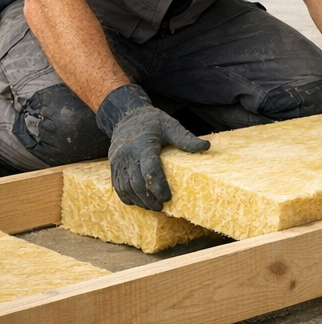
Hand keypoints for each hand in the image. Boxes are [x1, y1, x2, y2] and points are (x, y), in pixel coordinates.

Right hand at [96, 84, 209, 209]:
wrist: (126, 116)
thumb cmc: (152, 122)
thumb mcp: (171, 126)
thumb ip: (186, 138)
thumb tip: (206, 146)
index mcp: (142, 145)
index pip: (149, 170)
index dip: (158, 186)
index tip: (167, 197)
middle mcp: (127, 155)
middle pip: (136, 183)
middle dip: (149, 198)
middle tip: (161, 206)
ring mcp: (117, 162)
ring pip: (125, 187)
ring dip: (138, 200)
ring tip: (152, 206)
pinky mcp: (113, 166)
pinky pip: (117, 186)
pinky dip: (127, 196)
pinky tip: (138, 202)